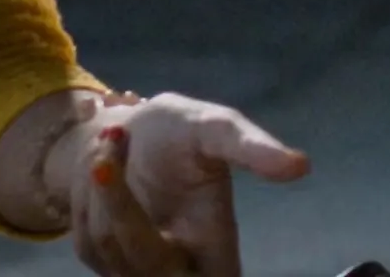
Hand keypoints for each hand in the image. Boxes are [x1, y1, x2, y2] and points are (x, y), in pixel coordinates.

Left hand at [61, 93, 310, 276]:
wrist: (124, 132)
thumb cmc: (180, 132)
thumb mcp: (215, 128)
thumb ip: (252, 149)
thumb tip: (301, 165)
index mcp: (217, 256)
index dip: (178, 270)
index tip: (163, 231)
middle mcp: (179, 275)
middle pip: (144, 263)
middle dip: (123, 200)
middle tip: (114, 140)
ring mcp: (135, 274)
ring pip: (109, 247)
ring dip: (103, 186)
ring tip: (115, 141)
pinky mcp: (101, 264)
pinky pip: (87, 242)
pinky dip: (88, 197)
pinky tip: (103, 170)